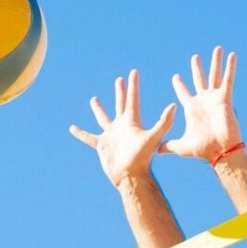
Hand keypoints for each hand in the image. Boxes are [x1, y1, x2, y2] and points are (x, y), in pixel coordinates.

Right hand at [70, 69, 175, 186]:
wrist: (131, 175)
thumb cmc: (143, 158)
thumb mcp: (154, 137)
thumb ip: (164, 122)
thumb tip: (174, 105)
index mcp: (132, 122)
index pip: (133, 99)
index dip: (133, 86)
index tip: (133, 72)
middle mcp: (122, 126)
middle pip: (120, 104)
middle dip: (120, 92)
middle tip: (119, 79)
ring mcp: (111, 135)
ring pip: (103, 118)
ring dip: (99, 109)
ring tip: (94, 99)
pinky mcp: (102, 144)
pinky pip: (89, 137)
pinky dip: (81, 133)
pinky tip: (72, 128)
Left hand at [160, 46, 241, 162]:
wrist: (220, 152)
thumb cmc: (203, 149)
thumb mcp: (181, 146)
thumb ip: (169, 146)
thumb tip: (157, 151)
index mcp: (192, 108)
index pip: (183, 93)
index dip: (179, 85)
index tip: (175, 77)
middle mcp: (203, 101)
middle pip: (199, 80)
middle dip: (197, 68)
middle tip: (194, 57)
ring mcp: (215, 99)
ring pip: (215, 76)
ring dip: (216, 62)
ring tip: (217, 49)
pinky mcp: (225, 99)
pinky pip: (228, 80)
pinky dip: (230, 67)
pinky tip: (232, 55)